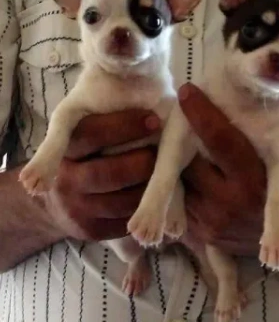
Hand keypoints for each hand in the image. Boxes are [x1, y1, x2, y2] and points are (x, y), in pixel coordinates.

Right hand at [41, 109, 159, 241]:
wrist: (60, 197)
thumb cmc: (89, 152)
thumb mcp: (88, 129)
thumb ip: (110, 117)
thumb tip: (152, 100)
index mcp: (67, 147)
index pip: (92, 134)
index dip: (126, 126)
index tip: (155, 119)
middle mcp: (67, 179)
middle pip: (110, 172)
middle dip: (143, 162)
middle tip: (164, 153)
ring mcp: (77, 208)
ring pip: (124, 200)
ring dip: (149, 187)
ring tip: (163, 173)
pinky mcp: (90, 230)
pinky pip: (126, 220)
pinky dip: (144, 208)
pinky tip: (153, 195)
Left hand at [179, 83, 278, 258]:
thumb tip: (276, 79)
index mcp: (259, 181)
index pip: (222, 140)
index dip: (203, 113)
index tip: (188, 90)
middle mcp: (232, 205)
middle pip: (191, 160)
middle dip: (183, 135)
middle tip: (181, 113)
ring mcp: (214, 223)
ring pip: (181, 180)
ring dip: (179, 158)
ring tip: (185, 139)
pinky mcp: (204, 234)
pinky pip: (182, 199)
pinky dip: (182, 180)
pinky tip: (190, 164)